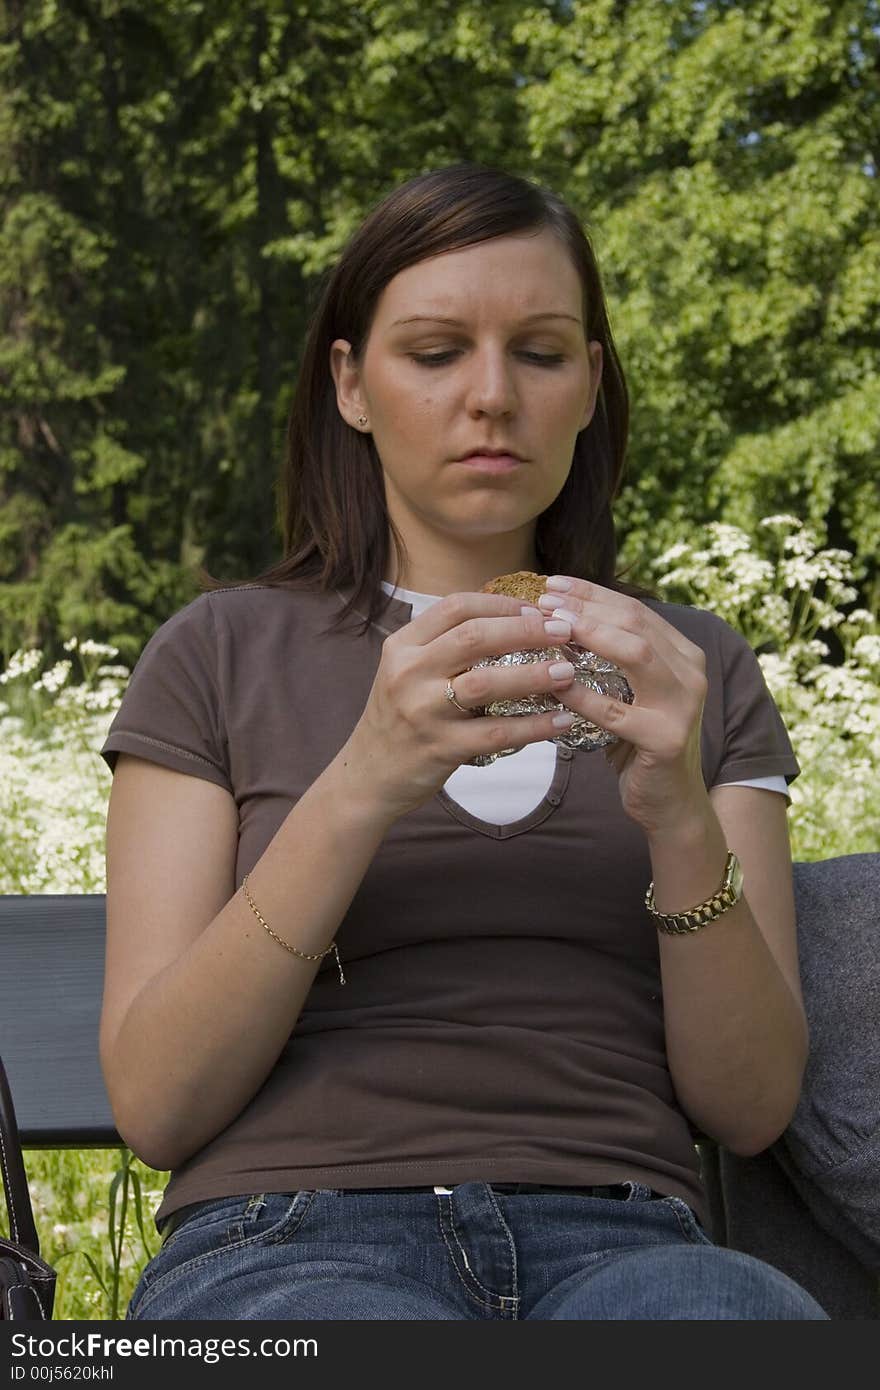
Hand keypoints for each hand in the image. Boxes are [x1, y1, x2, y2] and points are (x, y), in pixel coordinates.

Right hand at [340, 592, 581, 823]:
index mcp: (403, 645)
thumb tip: (514, 622)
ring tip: (567, 671)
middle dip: (526, 630)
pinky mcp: (440, 747)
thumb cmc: (400, 718)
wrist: (369, 775)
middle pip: (475, 637)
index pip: (457, 607)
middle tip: (564, 631)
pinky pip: (496, 733)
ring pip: (486, 683)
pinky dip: (534, 726)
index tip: (538, 610)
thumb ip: (446, 646)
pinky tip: (561, 720)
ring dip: (533, 674)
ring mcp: (423, 711)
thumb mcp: (408, 671)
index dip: (502, 604)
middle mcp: (409, 672)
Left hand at [537, 577, 711, 835]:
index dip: (594, 593)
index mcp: (683, 655)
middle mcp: (691, 673)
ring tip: (549, 628)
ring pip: (635, 655)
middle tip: (545, 599)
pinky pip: (615, 712)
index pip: (636, 610)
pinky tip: (552, 685)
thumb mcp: (630, 694)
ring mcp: (683, 706)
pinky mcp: (666, 740)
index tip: (553, 584)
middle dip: (588, 606)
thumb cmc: (638, 744)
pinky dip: (581, 696)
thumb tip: (555, 622)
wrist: (670, 803)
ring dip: (589, 635)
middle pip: (636, 623)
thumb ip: (610, 660)